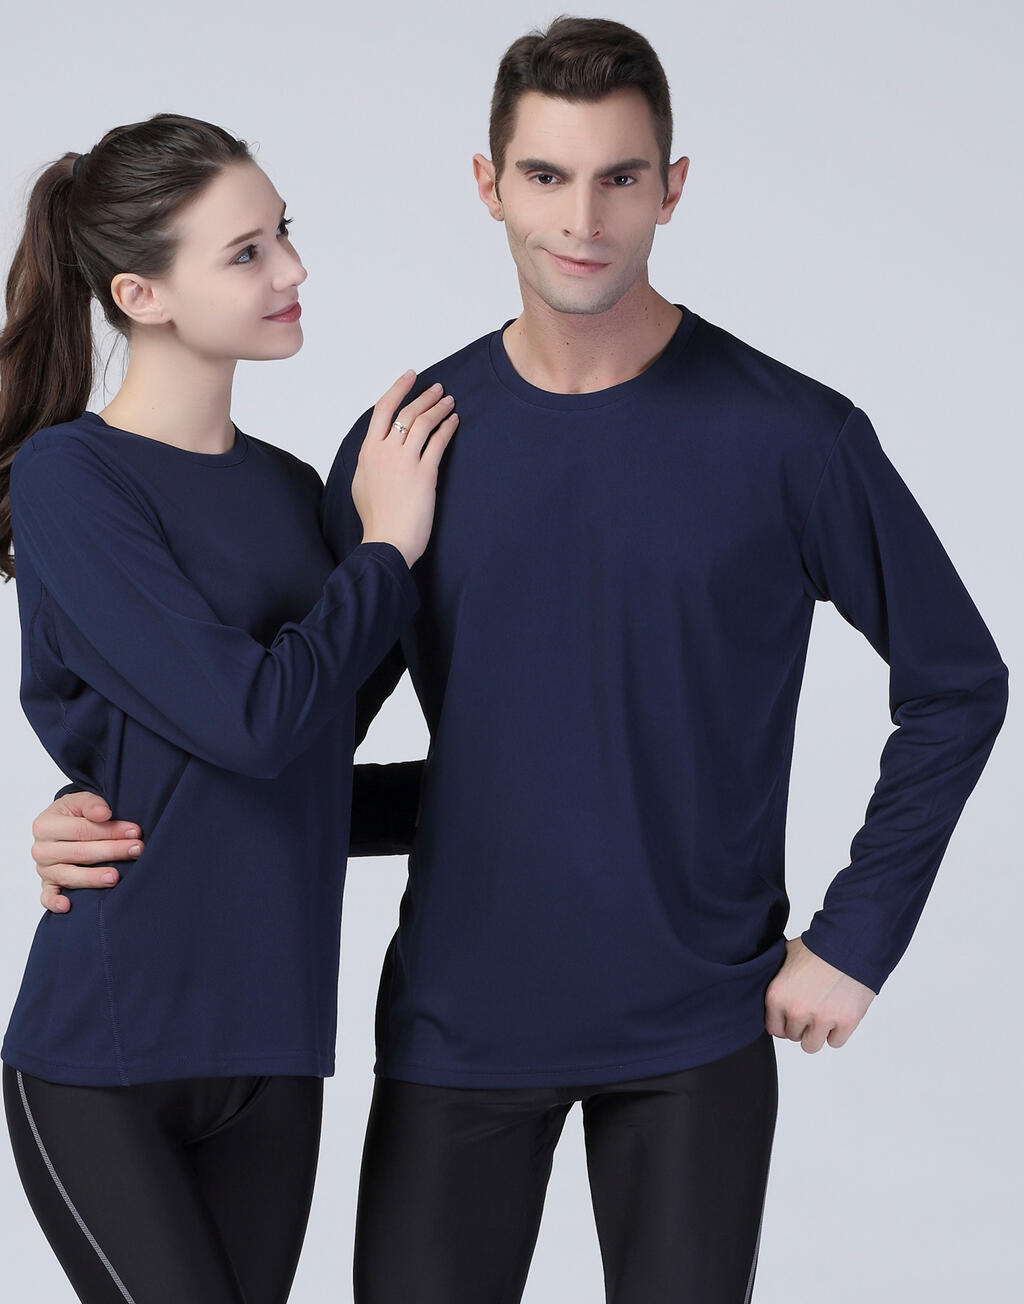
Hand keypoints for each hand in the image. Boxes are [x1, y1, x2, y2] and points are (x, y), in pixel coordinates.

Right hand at [31, 792, 143, 913]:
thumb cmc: (74, 814)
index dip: (110, 831)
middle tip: (136, 850)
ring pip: (69, 876)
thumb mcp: (80, 801)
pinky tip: (68, 905)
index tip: (135, 832)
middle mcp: (42, 849)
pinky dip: (55, 902)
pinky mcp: (47, 885)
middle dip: (111, 851)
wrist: (61, 826)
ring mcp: (44, 869)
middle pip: (80, 853)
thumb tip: (104, 814)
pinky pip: (47, 897)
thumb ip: (91, 804)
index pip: (82, 830)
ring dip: (93, 878)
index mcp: (45, 825)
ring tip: (115, 877)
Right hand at [353, 372, 458, 567]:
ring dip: (438, 408)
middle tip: (437, 387)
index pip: (382, 410)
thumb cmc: (376, 520)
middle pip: (405, 411)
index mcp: (367, 452)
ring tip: (449, 401)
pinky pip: (438, 442)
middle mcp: (384, 451)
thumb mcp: (362, 485)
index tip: (410, 377)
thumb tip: (374, 451)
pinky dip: (447, 428)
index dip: (397, 390)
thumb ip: (369, 463)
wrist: (386, 541)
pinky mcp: (424, 473)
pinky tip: (454, 421)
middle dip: (423, 395)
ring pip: (423, 422)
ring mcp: (404, 460)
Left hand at [764, 936, 875, 1051]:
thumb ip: (776, 980)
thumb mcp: (785, 958)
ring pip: (811, 1045)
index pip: (774, 1029)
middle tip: (812, 1007)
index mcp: (776, 996)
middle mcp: (796, 1010)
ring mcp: (821, 1018)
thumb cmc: (816, 947)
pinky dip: (838, 1032)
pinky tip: (838, 1013)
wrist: (848, 942)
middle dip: (802, 1025)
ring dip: (817, 1033)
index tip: (792, 1014)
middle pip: (793, 1036)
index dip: (784, 1022)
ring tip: (823, 1013)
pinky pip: (835, 1042)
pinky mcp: (845, 1022)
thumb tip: (772, 992)